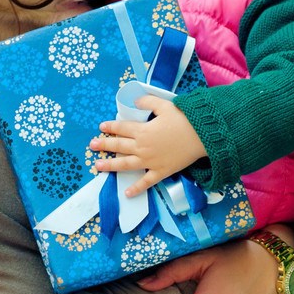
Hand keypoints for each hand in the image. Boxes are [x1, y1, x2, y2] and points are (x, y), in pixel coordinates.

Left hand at [91, 97, 209, 196]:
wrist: (201, 136)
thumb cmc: (184, 119)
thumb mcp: (164, 105)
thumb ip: (147, 101)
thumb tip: (135, 100)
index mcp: (142, 130)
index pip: (121, 128)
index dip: (110, 127)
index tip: (101, 127)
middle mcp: (142, 147)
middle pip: (119, 145)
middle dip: (104, 145)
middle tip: (92, 145)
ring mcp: (149, 161)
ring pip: (125, 164)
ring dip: (110, 165)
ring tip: (98, 166)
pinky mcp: (160, 172)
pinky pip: (146, 182)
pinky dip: (136, 189)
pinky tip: (127, 193)